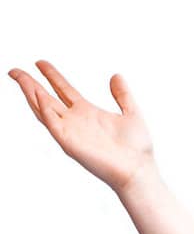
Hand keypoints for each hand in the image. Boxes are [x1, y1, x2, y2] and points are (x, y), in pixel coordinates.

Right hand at [7, 59, 156, 193]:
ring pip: (43, 110)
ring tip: (19, 77)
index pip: (63, 90)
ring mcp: (71, 132)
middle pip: (46, 99)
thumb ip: (123, 95)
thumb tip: (116, 76)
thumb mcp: (131, 113)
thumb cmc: (137, 151)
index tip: (39, 62)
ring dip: (30, 93)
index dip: (51, 75)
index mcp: (87, 113)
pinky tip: (38, 95)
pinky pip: (53, 124)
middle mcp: (75, 122)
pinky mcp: (70, 144)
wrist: (139, 171)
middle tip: (14, 70)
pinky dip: (44, 110)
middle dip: (29, 84)